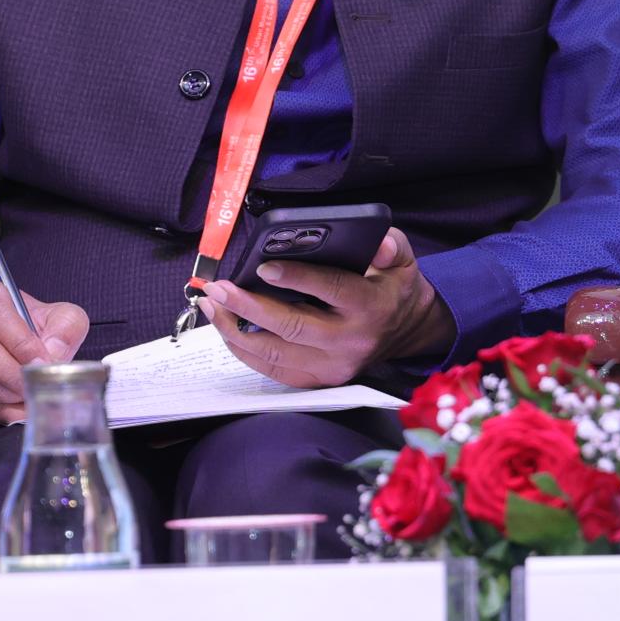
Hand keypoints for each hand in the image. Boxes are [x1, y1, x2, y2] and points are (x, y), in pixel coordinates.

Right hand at [0, 270, 87, 430]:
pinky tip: (10, 411)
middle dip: (11, 373)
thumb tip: (54, 355)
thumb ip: (64, 328)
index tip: (42, 361)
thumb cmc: (25, 324)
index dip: (20, 340)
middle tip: (34, 386)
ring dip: (1, 397)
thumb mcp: (54, 314)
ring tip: (25, 400)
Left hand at [199, 228, 453, 387]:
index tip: (264, 267)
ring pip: (274, 353)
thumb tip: (376, 240)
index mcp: (370, 307)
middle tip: (219, 288)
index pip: (331, 290)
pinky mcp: (319, 379)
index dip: (297, 278)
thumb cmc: (394, 288)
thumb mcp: (402, 259)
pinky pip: (273, 369)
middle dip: (248, 306)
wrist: (406, 332)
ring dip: (236, 330)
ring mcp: (332, 366)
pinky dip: (245, 351)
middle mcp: (350, 342)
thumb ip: (390, 245)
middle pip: (292, 327)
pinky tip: (227, 328)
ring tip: (213, 305)